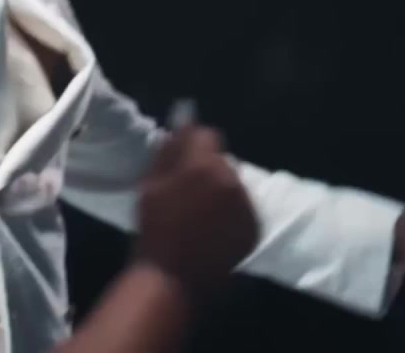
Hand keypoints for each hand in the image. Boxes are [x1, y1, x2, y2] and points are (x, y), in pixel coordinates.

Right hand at [134, 125, 257, 292]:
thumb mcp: (150, 184)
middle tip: (189, 192)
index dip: (193, 144)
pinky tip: (213, 230)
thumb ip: (168, 151)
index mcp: (202, 165)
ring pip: (233, 185)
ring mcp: (246, 205)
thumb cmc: (154, 229)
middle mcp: (231, 180)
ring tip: (201, 215)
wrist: (173, 278)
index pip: (207, 134)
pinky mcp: (254, 227)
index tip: (182, 160)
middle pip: (221, 161)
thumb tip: (181, 126)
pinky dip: (231, 214)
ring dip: (220, 191)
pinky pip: (242, 209)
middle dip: (207, 168)